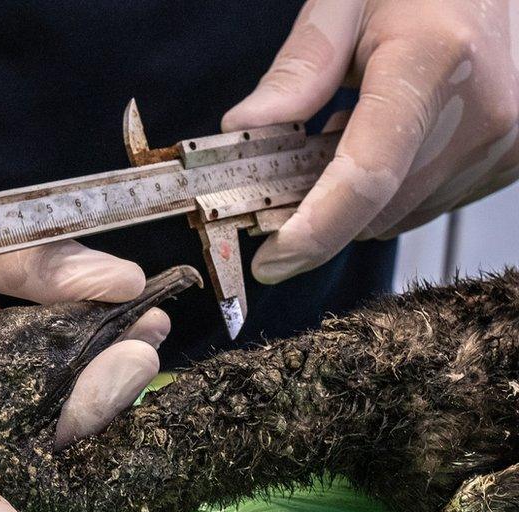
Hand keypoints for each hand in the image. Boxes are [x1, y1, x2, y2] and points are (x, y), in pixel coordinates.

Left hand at [223, 0, 518, 283]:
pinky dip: (389, 190)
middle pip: (376, 207)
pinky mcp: (508, 160)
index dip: (314, 230)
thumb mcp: (345, 2)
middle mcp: (480, 114)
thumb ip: (298, 70)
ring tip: (346, 131)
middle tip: (284, 170)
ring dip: (355, 197)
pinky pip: (426, 204)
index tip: (272, 259)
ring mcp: (503, 143)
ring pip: (398, 214)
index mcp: (433, 62)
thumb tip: (244, 131)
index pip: (367, 176)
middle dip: (319, 207)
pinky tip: (385, 139)